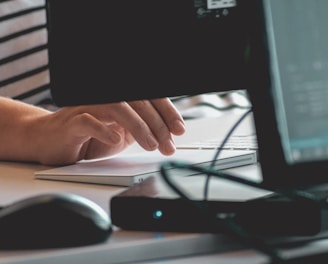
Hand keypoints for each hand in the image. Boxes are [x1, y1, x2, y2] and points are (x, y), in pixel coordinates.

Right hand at [29, 98, 184, 164]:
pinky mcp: (71, 122)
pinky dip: (104, 130)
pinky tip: (116, 140)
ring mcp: (88, 107)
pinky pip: (89, 121)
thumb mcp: (122, 134)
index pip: (148, 99)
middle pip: (138, 102)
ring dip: (139, 127)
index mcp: (120, 101)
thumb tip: (167, 133)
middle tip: (168, 144)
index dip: (167, 112)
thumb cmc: (88, 137)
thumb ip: (141, 129)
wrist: (52, 141)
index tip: (179, 129)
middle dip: (158, 124)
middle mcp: (105, 99)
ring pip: (118, 108)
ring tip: (151, 145)